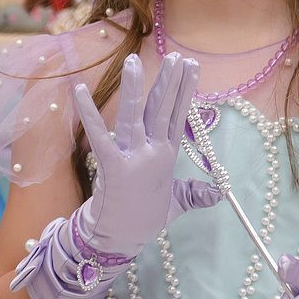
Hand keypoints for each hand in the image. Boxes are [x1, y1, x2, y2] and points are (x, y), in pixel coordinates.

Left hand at [74, 52, 218, 257]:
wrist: (120, 242)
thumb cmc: (143, 219)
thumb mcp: (175, 204)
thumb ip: (196, 193)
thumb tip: (219, 191)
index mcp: (166, 156)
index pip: (178, 116)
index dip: (185, 90)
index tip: (191, 66)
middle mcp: (153, 153)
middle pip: (162, 110)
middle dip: (169, 82)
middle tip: (176, 56)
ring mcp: (134, 158)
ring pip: (136, 116)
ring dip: (136, 88)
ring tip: (133, 61)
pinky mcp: (112, 167)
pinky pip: (99, 134)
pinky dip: (88, 112)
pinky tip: (79, 89)